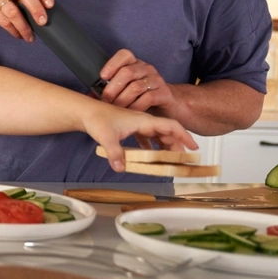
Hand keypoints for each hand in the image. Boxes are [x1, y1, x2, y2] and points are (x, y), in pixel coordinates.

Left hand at [82, 106, 197, 172]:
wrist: (84, 111)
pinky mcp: (129, 128)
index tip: (193, 147)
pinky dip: (151, 146)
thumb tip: (120, 168)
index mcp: (143, 120)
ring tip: (170, 160)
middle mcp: (142, 121)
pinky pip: (145, 137)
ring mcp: (136, 124)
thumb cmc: (96, 118)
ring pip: (156, 135)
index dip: (183, 136)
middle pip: (166, 132)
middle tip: (183, 160)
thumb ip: (115, 153)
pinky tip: (150, 156)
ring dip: (165, 146)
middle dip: (177, 145)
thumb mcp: (106, 137)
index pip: (170, 126)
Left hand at [98, 49, 176, 113]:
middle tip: (106, 101)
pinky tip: (130, 113)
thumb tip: (88, 97)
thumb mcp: (125, 91)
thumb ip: (109, 91)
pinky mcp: (164, 93)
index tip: (102, 76)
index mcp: (135, 64)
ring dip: (123, 100)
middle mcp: (146, 69)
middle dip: (113, 88)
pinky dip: (136, 106)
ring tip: (116, 109)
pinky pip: (148, 98)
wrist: (169, 106)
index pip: (124, 55)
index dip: (112, 64)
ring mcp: (157, 80)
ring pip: (136, 86)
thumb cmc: (142, 97)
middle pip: (128, 72)